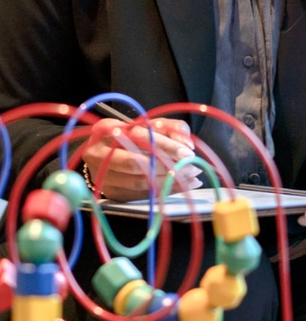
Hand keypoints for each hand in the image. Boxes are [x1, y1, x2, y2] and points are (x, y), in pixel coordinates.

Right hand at [82, 117, 201, 201]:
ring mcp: (102, 176)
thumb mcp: (149, 124)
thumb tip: (186, 144)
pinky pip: (141, 195)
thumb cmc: (132, 137)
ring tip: (192, 178)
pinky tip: (182, 186)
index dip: (165, 145)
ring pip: (139, 182)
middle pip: (135, 162)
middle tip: (192, 167)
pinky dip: (164, 192)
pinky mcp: (110, 193)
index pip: (138, 136)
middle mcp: (98, 153)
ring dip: (168, 182)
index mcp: (106, 129)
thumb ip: (171, 128)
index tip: (187, 152)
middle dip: (167, 166)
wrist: (105, 154)